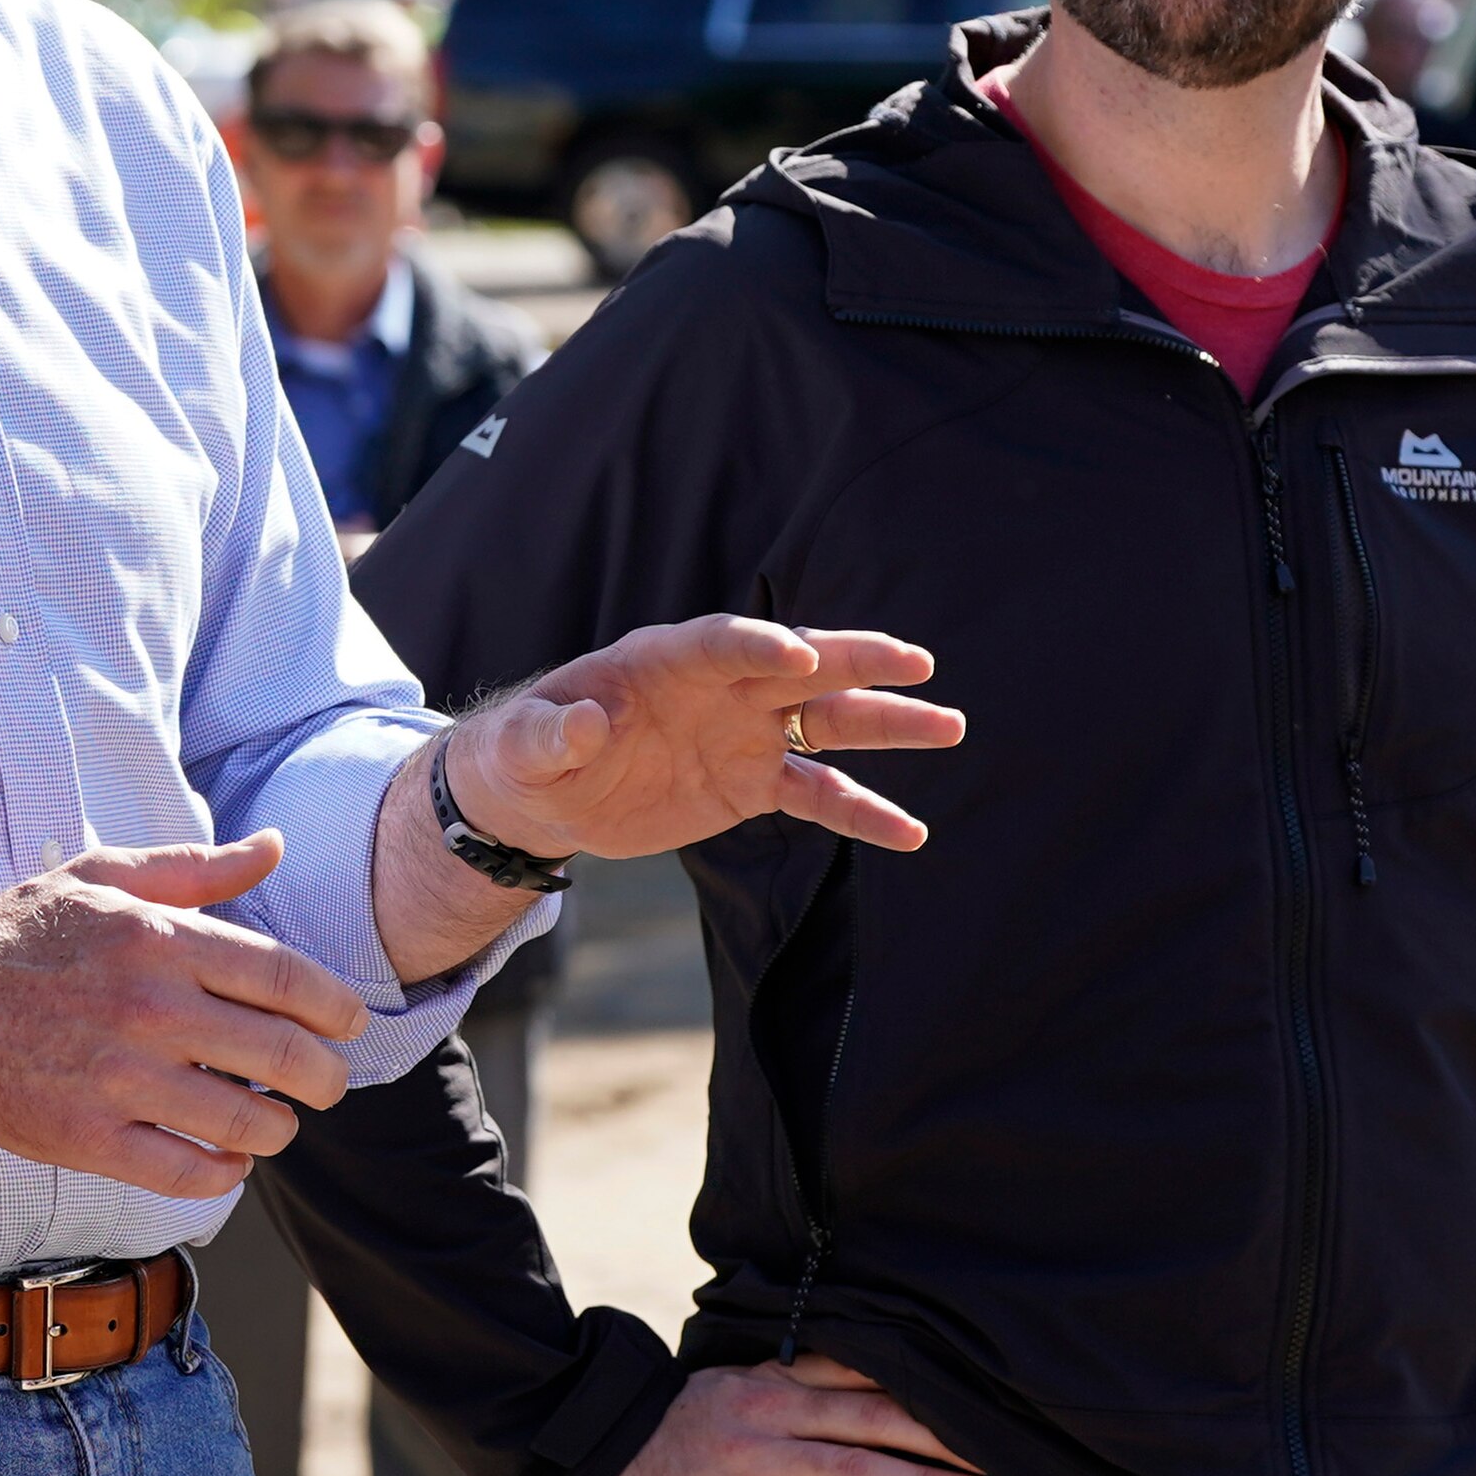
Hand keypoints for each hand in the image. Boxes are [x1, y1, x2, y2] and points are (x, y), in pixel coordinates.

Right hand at [0, 836, 372, 1200]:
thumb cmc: (19, 936)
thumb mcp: (103, 877)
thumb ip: (195, 867)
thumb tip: (272, 846)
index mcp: (161, 940)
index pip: (286, 979)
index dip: (337, 1008)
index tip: (351, 1024)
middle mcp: (150, 1009)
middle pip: (283, 1055)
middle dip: (325, 1077)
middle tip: (327, 1083)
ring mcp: (121, 1079)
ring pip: (246, 1122)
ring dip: (279, 1128)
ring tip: (276, 1122)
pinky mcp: (90, 1137)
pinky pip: (187, 1172)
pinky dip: (225, 1173)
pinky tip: (228, 1160)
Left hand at [448, 618, 962, 865]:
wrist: (547, 791)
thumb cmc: (528, 751)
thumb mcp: (525, 745)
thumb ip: (552, 733)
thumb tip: (583, 726)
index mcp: (665, 660)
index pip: (722, 643)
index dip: (759, 646)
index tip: (799, 657)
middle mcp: (720, 689)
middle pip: (799, 667)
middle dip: (855, 660)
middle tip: (915, 660)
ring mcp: (744, 734)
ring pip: (827, 724)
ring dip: (887, 725)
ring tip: (949, 726)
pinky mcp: (752, 784)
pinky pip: (818, 796)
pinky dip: (863, 813)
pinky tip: (911, 833)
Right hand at [567, 1356, 985, 1475]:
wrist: (582, 1462)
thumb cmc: (657, 1439)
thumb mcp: (722, 1401)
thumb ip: (781, 1404)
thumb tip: (847, 1418)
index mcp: (767, 1381)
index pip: (859, 1375)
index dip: (920, 1389)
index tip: (976, 1403)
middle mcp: (767, 1413)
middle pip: (873, 1418)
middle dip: (941, 1439)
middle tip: (1001, 1459)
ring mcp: (750, 1463)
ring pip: (853, 1470)